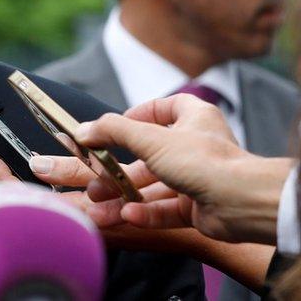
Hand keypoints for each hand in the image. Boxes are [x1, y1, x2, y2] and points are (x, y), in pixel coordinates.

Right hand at [73, 95, 291, 243]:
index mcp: (194, 119)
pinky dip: (145, 213)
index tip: (115, 128)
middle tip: (94, 180)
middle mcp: (196, 147)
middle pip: (149, 156)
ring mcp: (197, 178)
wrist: (241, 202)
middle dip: (117, 171)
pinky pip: (165, 209)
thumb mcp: (149, 138)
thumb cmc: (204, 160)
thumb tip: (82, 130)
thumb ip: (113, 131)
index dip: (140, 115)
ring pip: (152, 187)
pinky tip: (128, 216)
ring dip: (124, 197)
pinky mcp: (197, 207)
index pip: (166, 108)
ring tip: (99, 208)